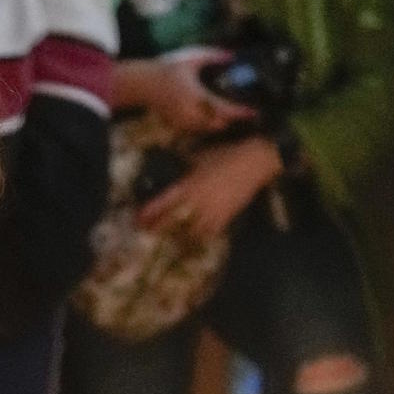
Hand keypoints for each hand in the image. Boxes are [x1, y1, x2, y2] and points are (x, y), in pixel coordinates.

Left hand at [136, 134, 282, 241]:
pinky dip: (199, 238)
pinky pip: (209, 233)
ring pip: (191, 233)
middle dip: (159, 228)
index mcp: (189, 185)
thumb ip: (184, 166)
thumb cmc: (225, 154)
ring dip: (178, 237)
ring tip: (169, 238)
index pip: (164, 203)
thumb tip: (172, 169)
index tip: (137, 219)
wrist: (255, 161)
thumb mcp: (199, 156)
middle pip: (173, 222)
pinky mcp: (226, 217)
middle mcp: (198, 202)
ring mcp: (213, 212)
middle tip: (147, 232)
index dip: (149, 213)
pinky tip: (193, 239)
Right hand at [139, 46, 256, 136]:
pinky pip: (197, 130)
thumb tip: (232, 56)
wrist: (142, 84)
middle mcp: (191, 113)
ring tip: (227, 113)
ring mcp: (183, 122)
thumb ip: (213, 56)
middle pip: (219, 124)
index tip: (253, 112)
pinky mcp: (177, 125)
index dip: (241, 112)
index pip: (224, 110)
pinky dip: (206, 125)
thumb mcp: (191, 58)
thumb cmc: (167, 68)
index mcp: (197, 97)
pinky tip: (208, 115)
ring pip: (208, 129)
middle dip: (230, 119)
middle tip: (241, 112)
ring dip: (218, 123)